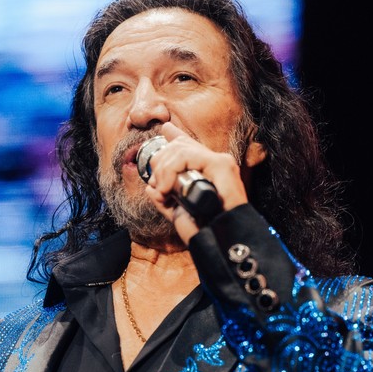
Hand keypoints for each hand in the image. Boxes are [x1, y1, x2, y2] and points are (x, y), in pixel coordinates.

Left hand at [142, 123, 249, 242]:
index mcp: (205, 171)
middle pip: (178, 146)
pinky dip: (171, 172)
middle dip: (159, 163)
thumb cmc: (200, 229)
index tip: (165, 130)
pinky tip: (168, 190)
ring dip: (164, 171)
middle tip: (158, 186)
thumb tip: (149, 186)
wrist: (217, 241)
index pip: (188, 144)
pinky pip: (190, 157)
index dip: (174, 135)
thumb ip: (163, 197)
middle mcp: (214, 164)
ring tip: (164, 192)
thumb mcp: (175, 211)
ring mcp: (220, 163)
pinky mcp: (223, 166)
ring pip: (181, 149)